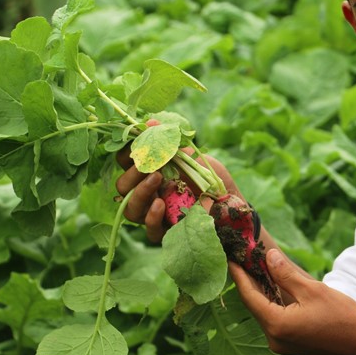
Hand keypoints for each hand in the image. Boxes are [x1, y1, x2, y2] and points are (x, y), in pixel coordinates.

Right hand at [114, 139, 239, 242]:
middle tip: (148, 164)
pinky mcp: (166, 232)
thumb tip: (150, 122)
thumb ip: (171, 143)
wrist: (233, 204)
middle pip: (122, 186)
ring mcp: (154, 214)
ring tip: (156, 179)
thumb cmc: (212, 178)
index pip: (125, 162)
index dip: (125, 152)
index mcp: (150, 172)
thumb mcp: (194, 157)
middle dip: (132, 173)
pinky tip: (160, 204)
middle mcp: (147, 193)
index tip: (137, 144)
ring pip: (130, 209)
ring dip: (139, 193)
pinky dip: (152, 217)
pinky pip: (149, 230)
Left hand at [229, 248, 355, 354]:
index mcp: (277, 325)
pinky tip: (273, 287)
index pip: (249, 296)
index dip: (238, 275)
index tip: (230, 258)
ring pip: (264, 312)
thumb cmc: (342, 317)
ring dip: (261, 291)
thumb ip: (286, 274)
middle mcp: (274, 339)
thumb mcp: (312, 290)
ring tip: (255, 268)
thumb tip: (268, 256)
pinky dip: (272, 302)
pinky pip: (274, 320)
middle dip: (249, 281)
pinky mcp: (291, 344)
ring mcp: (282, 344)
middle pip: (254, 305)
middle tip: (243, 258)